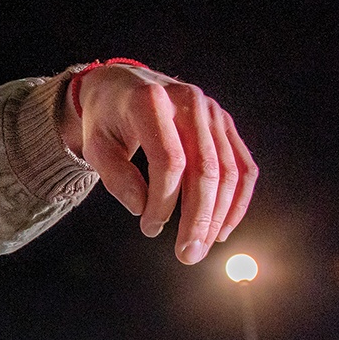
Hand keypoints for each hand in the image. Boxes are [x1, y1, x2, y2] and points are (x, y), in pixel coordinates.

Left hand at [59, 63, 257, 264]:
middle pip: (205, 169)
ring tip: (201, 246)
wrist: (123, 85)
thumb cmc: (106, 120)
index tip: (149, 228)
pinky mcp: (225, 123)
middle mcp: (189, 101)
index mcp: (151, 102)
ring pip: (229, 171)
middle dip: (198, 218)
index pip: (169, 160)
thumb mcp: (95, 146)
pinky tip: (223, 228)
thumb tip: (142, 209)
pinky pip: (242, 166)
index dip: (163, 201)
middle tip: (187, 254)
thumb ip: (115, 177)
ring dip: (219, 216)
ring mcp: (212, 111)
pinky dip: (237, 200)